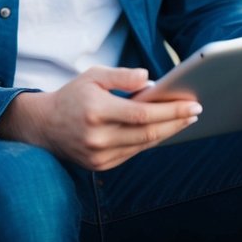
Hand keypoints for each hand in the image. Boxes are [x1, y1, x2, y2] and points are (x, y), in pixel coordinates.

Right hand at [0, 67, 200, 171]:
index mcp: (96, 110)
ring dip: (167, 132)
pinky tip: (162, 131)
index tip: (192, 104)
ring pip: (143, 145)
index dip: (170, 110)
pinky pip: (133, 153)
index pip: (143, 113)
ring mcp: (99, 154)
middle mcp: (98, 136)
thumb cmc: (73, 95)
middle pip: (148, 131)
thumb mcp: (93, 76)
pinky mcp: (101, 165)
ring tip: (184, 120)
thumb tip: (150, 79)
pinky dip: (150, 142)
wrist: (44, 125)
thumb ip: (121, 76)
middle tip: (196, 112)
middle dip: (176, 122)